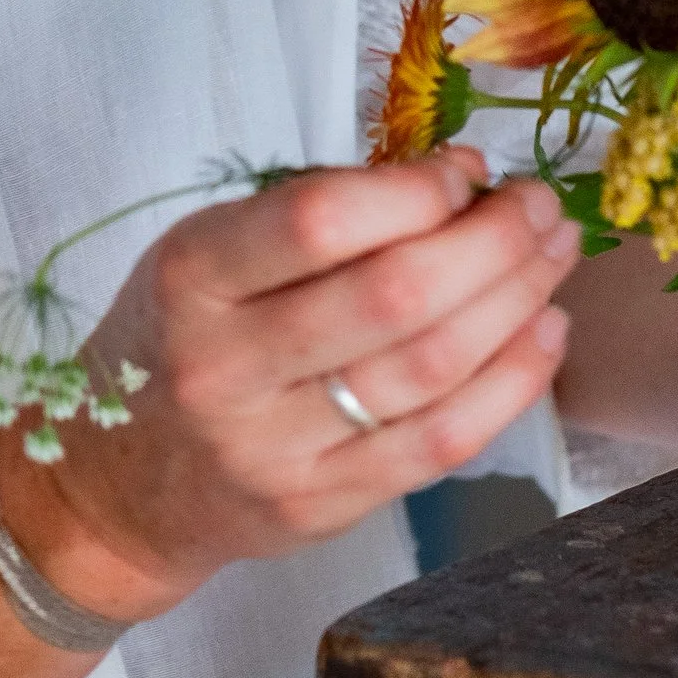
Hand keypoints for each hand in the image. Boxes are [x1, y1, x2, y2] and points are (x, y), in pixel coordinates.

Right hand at [0, 150, 578, 623]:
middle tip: (540, 206)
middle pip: (393, 297)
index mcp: (191, 278)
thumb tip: (463, 177)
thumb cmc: (179, 340)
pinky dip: (510, 382)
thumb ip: (319, 213)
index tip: (467, 171)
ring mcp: (274, 449)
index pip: (318, 221)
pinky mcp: (321, 507)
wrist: (123, 487)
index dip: (414, 190)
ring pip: (429, 370)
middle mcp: (226, 367)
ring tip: (555, 256)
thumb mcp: (210, 253)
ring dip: (516, 301)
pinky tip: (545, 334)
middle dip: (492, 241)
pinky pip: (440, 443)